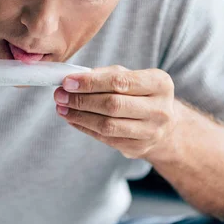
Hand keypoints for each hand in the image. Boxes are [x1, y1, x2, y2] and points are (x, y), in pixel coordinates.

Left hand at [54, 65, 176, 159]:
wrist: (164, 125)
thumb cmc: (141, 95)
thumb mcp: (131, 77)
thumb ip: (105, 75)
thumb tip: (73, 80)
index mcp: (160, 84)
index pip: (119, 82)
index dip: (90, 83)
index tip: (67, 82)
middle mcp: (160, 109)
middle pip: (112, 105)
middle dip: (81, 100)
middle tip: (60, 95)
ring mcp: (151, 132)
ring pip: (107, 125)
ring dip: (79, 116)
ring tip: (62, 108)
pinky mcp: (138, 148)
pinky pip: (105, 138)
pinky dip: (85, 127)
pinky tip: (72, 119)